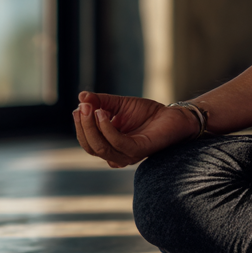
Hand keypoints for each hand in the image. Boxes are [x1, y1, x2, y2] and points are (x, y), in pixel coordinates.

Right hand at [73, 91, 196, 166]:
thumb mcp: (119, 104)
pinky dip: (107, 129)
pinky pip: (117, 143)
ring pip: (101, 148)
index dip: (80, 125)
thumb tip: (80, 97)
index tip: (79, 107)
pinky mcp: (138, 150)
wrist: (173, 115)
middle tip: (82, 106)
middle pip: (91, 147)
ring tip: (91, 108)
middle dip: (83, 126)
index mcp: (109, 146)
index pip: (87, 142)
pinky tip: (103, 114)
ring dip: (92, 127)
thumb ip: (100, 102)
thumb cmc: (146, 113)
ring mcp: (127, 155)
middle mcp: (116, 154)